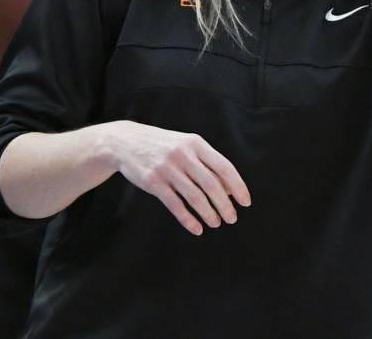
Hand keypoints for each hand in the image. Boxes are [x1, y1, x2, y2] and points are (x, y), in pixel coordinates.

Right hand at [105, 120, 250, 235]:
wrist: (126, 142)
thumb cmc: (164, 146)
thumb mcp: (186, 145)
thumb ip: (207, 163)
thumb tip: (229, 189)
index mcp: (196, 144)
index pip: (224, 167)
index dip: (238, 186)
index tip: (245, 202)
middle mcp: (184, 155)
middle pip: (212, 185)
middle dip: (225, 205)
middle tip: (232, 218)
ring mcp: (168, 169)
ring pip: (195, 197)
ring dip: (209, 213)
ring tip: (217, 223)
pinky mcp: (153, 182)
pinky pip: (175, 205)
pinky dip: (188, 219)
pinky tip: (197, 228)